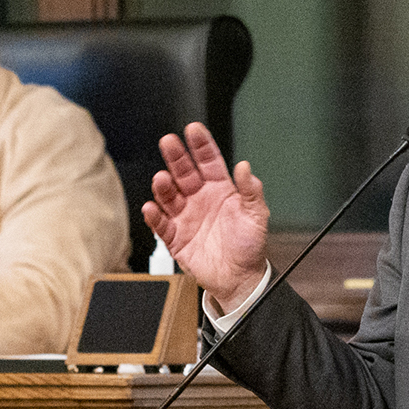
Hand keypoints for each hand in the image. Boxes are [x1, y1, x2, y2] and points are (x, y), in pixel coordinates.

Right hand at [142, 122, 270, 309]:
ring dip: (163, 186)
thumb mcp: (257, 216)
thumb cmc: (249, 246)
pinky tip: (151, 208)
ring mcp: (185, 217)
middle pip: (183, 172)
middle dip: (175, 157)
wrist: (240, 279)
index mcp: (219, 190)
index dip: (200, 145)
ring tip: (162, 179)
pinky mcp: (175, 237)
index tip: (193, 130)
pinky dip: (154, 216)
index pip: (208, 161)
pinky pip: (161, 224)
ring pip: (169, 196)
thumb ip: (251, 191)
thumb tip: (245, 168)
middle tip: (168, 142)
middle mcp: (199, 199)